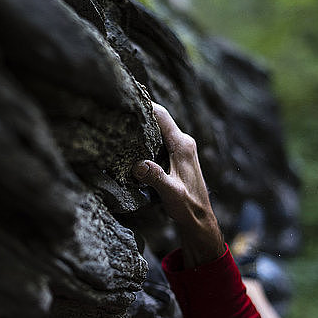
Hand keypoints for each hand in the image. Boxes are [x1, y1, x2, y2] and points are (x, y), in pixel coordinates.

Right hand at [132, 102, 225, 267]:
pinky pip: (159, 141)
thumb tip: (137, 164)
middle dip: (140, 114)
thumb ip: (155, 177)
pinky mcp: (177, 158)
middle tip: (116, 110)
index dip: (145, 104)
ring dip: (142, 128)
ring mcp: (181, 150)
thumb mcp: (171, 193)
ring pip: (158, 131)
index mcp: (182, 145)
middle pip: (159, 120)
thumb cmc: (188, 207)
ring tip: (120, 123)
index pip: (161, 116)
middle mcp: (183, 143)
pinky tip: (132, 144)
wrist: (200, 220)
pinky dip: (146, 140)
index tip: (126, 97)